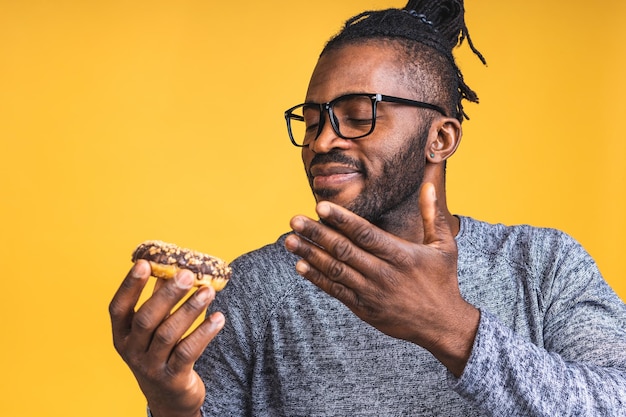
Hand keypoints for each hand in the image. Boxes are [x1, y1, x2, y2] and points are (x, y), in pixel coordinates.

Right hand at [109, 260, 224, 416]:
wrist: (169, 396)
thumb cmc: (162, 350)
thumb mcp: (155, 326)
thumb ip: (159, 298)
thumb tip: (172, 263)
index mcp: (122, 333)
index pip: (119, 307)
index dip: (130, 285)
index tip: (144, 263)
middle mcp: (131, 351)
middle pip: (147, 319)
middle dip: (168, 295)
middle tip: (188, 274)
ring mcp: (150, 367)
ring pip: (169, 334)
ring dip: (190, 309)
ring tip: (209, 291)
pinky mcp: (172, 378)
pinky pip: (188, 352)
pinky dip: (204, 333)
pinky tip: (218, 318)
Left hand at [285, 183, 478, 375]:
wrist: (442, 325)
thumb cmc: (442, 281)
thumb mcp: (444, 247)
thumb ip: (433, 215)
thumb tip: (429, 184)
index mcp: (401, 255)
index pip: (365, 233)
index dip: (341, 220)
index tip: (320, 207)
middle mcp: (383, 273)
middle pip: (344, 250)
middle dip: (316, 234)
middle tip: (294, 220)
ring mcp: (371, 292)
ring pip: (335, 270)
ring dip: (310, 254)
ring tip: (289, 241)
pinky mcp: (364, 309)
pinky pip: (336, 291)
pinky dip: (317, 278)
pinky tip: (300, 266)